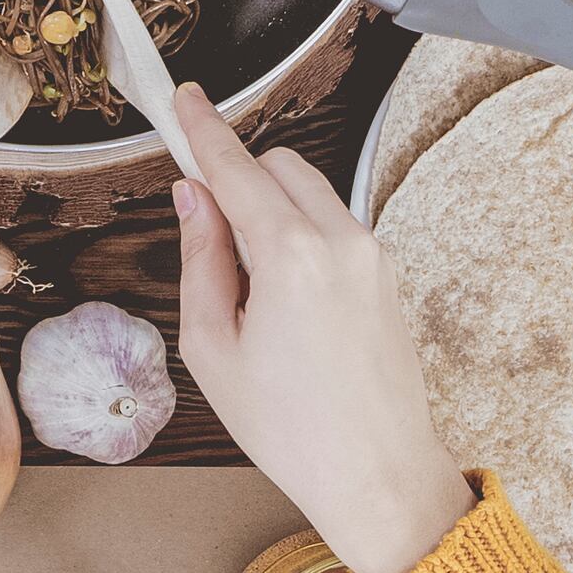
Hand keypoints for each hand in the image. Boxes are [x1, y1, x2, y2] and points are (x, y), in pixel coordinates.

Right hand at [164, 86, 472, 572]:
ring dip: (273, 210)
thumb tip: (194, 198)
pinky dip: (301, 237)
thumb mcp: (212, 348)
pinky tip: (284, 304)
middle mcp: (342, 241)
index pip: (236, 168)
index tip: (184, 98)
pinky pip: (335, 229)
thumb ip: (201, 259)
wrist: (378, 474)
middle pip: (281, 166)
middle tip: (206, 228)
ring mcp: (373, 256)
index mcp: (291, 256)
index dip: (203, 130)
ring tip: (248, 291)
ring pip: (311, 194)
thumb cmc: (290, 427)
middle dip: (240, 178)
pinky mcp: (388, 276)